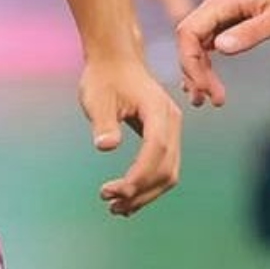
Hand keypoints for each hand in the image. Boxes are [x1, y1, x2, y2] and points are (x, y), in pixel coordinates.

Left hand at [79, 55, 182, 216]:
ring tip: (117, 208)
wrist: (116, 60)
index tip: (114, 192)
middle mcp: (172, 122)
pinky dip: (148, 186)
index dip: (138, 176)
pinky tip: (129, 197)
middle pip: (167, 168)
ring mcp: (171, 129)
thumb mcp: (98, 98)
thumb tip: (106, 145)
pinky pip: (163, 166)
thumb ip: (104, 123)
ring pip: (168, 172)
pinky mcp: (165, 136)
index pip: (156, 150)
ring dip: (146, 193)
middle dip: (142, 192)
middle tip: (112, 205)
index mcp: (158, 111)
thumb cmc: (105, 77)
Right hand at [176, 0, 269, 107]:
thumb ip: (250, 33)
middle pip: (190, 40)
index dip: (190, 64)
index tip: (205, 89)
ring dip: (199, 69)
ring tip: (205, 99)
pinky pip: (211, 38)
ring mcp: (224, 6)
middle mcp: (218, 0)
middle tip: (206, 101)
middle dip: (194, 72)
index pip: (188, 33)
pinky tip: (209, 79)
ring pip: (198, 41)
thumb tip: (218, 48)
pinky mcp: (233, 13)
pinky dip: (207, 60)